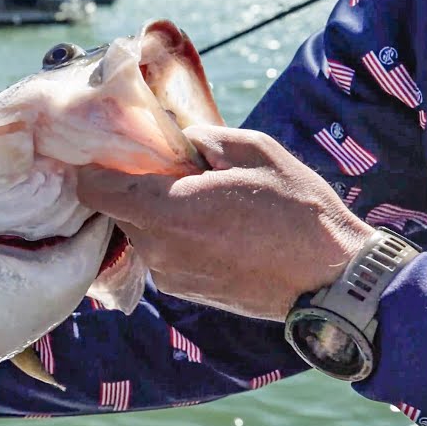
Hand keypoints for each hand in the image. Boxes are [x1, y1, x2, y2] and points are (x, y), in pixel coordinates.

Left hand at [77, 125, 373, 320]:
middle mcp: (158, 248)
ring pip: (139, 231)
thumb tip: (178, 136)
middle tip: (167, 168)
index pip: (96, 190)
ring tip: (199, 196)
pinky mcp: (182, 289)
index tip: (114, 151)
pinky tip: (211, 225)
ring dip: (156, 211)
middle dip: (132, 186)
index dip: (96, 167)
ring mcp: (168, 274)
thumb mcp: (255, 152)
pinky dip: (172, 235)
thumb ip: (204, 138)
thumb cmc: (298, 211)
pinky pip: (160, 252)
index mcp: (168, 211)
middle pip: (116, 209)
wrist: (330, 280)